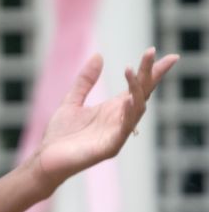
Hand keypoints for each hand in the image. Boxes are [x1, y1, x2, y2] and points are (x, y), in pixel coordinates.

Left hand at [31, 47, 178, 192]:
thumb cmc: (61, 135)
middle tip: (151, 52)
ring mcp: (117, 133)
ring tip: (131, 70)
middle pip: (142, 93)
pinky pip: (124, 129)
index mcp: (113, 109)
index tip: (165, 54)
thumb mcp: (72, 101)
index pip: (139, 87)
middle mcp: (120, 119)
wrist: (46, 159)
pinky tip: (128, 99)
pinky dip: (128, 114)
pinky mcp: (110, 147)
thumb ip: (85, 81)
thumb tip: (98, 55)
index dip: (152, 71)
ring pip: (136, 108)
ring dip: (136, 89)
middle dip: (149, 73)